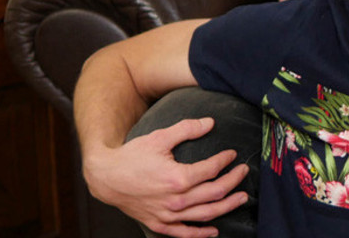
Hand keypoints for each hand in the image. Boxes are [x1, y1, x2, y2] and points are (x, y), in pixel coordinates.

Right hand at [83, 118, 249, 237]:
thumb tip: (211, 122)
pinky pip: (184, 233)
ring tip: (242, 197)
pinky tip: (214, 230)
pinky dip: (201, 233)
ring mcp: (167, 215)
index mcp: (177, 178)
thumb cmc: (132, 156)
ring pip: (206, 214)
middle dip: (233, 181)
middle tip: (244, 171)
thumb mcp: (159, 137)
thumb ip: (187, 129)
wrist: (105, 177)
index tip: (232, 154)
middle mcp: (175, 200)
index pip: (211, 170)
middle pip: (214, 193)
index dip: (225, 161)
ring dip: (227, 206)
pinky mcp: (158, 224)